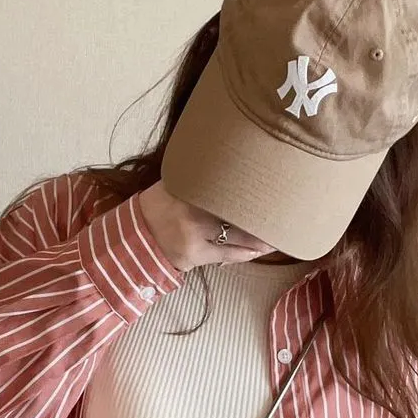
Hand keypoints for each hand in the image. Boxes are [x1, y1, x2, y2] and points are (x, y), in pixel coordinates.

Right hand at [136, 181, 276, 272]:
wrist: (134, 235)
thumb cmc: (159, 205)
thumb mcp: (174, 182)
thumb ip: (198, 177)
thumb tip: (230, 162)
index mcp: (187, 187)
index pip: (224, 187)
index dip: (249, 187)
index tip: (270, 185)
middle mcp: (191, 210)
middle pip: (235, 212)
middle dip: (260, 215)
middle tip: (282, 213)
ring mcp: (193, 234)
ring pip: (235, 236)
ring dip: (259, 239)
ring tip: (277, 236)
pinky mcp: (194, 255)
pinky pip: (226, 255)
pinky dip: (244, 253)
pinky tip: (258, 251)